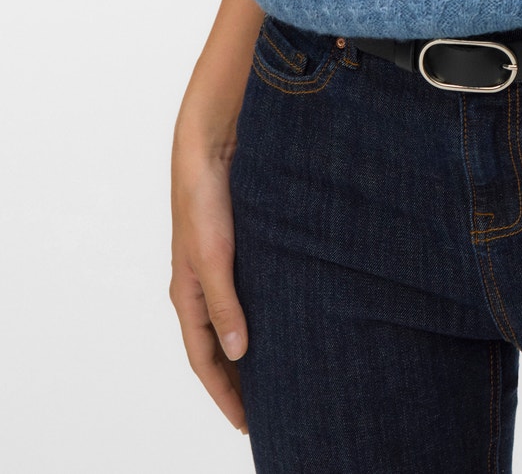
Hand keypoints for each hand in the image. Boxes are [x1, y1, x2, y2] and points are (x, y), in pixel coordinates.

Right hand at [170, 125, 249, 434]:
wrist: (210, 147)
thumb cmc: (205, 200)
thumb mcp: (215, 257)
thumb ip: (224, 305)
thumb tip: (238, 352)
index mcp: (187, 295)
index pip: (204, 360)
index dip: (224, 393)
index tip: (246, 424)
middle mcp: (200, 286)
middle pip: (217, 347)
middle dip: (236, 381)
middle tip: (266, 410)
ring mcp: (218, 267)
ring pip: (233, 321)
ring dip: (249, 349)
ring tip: (278, 373)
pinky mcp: (236, 248)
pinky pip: (248, 294)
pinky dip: (261, 315)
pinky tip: (284, 319)